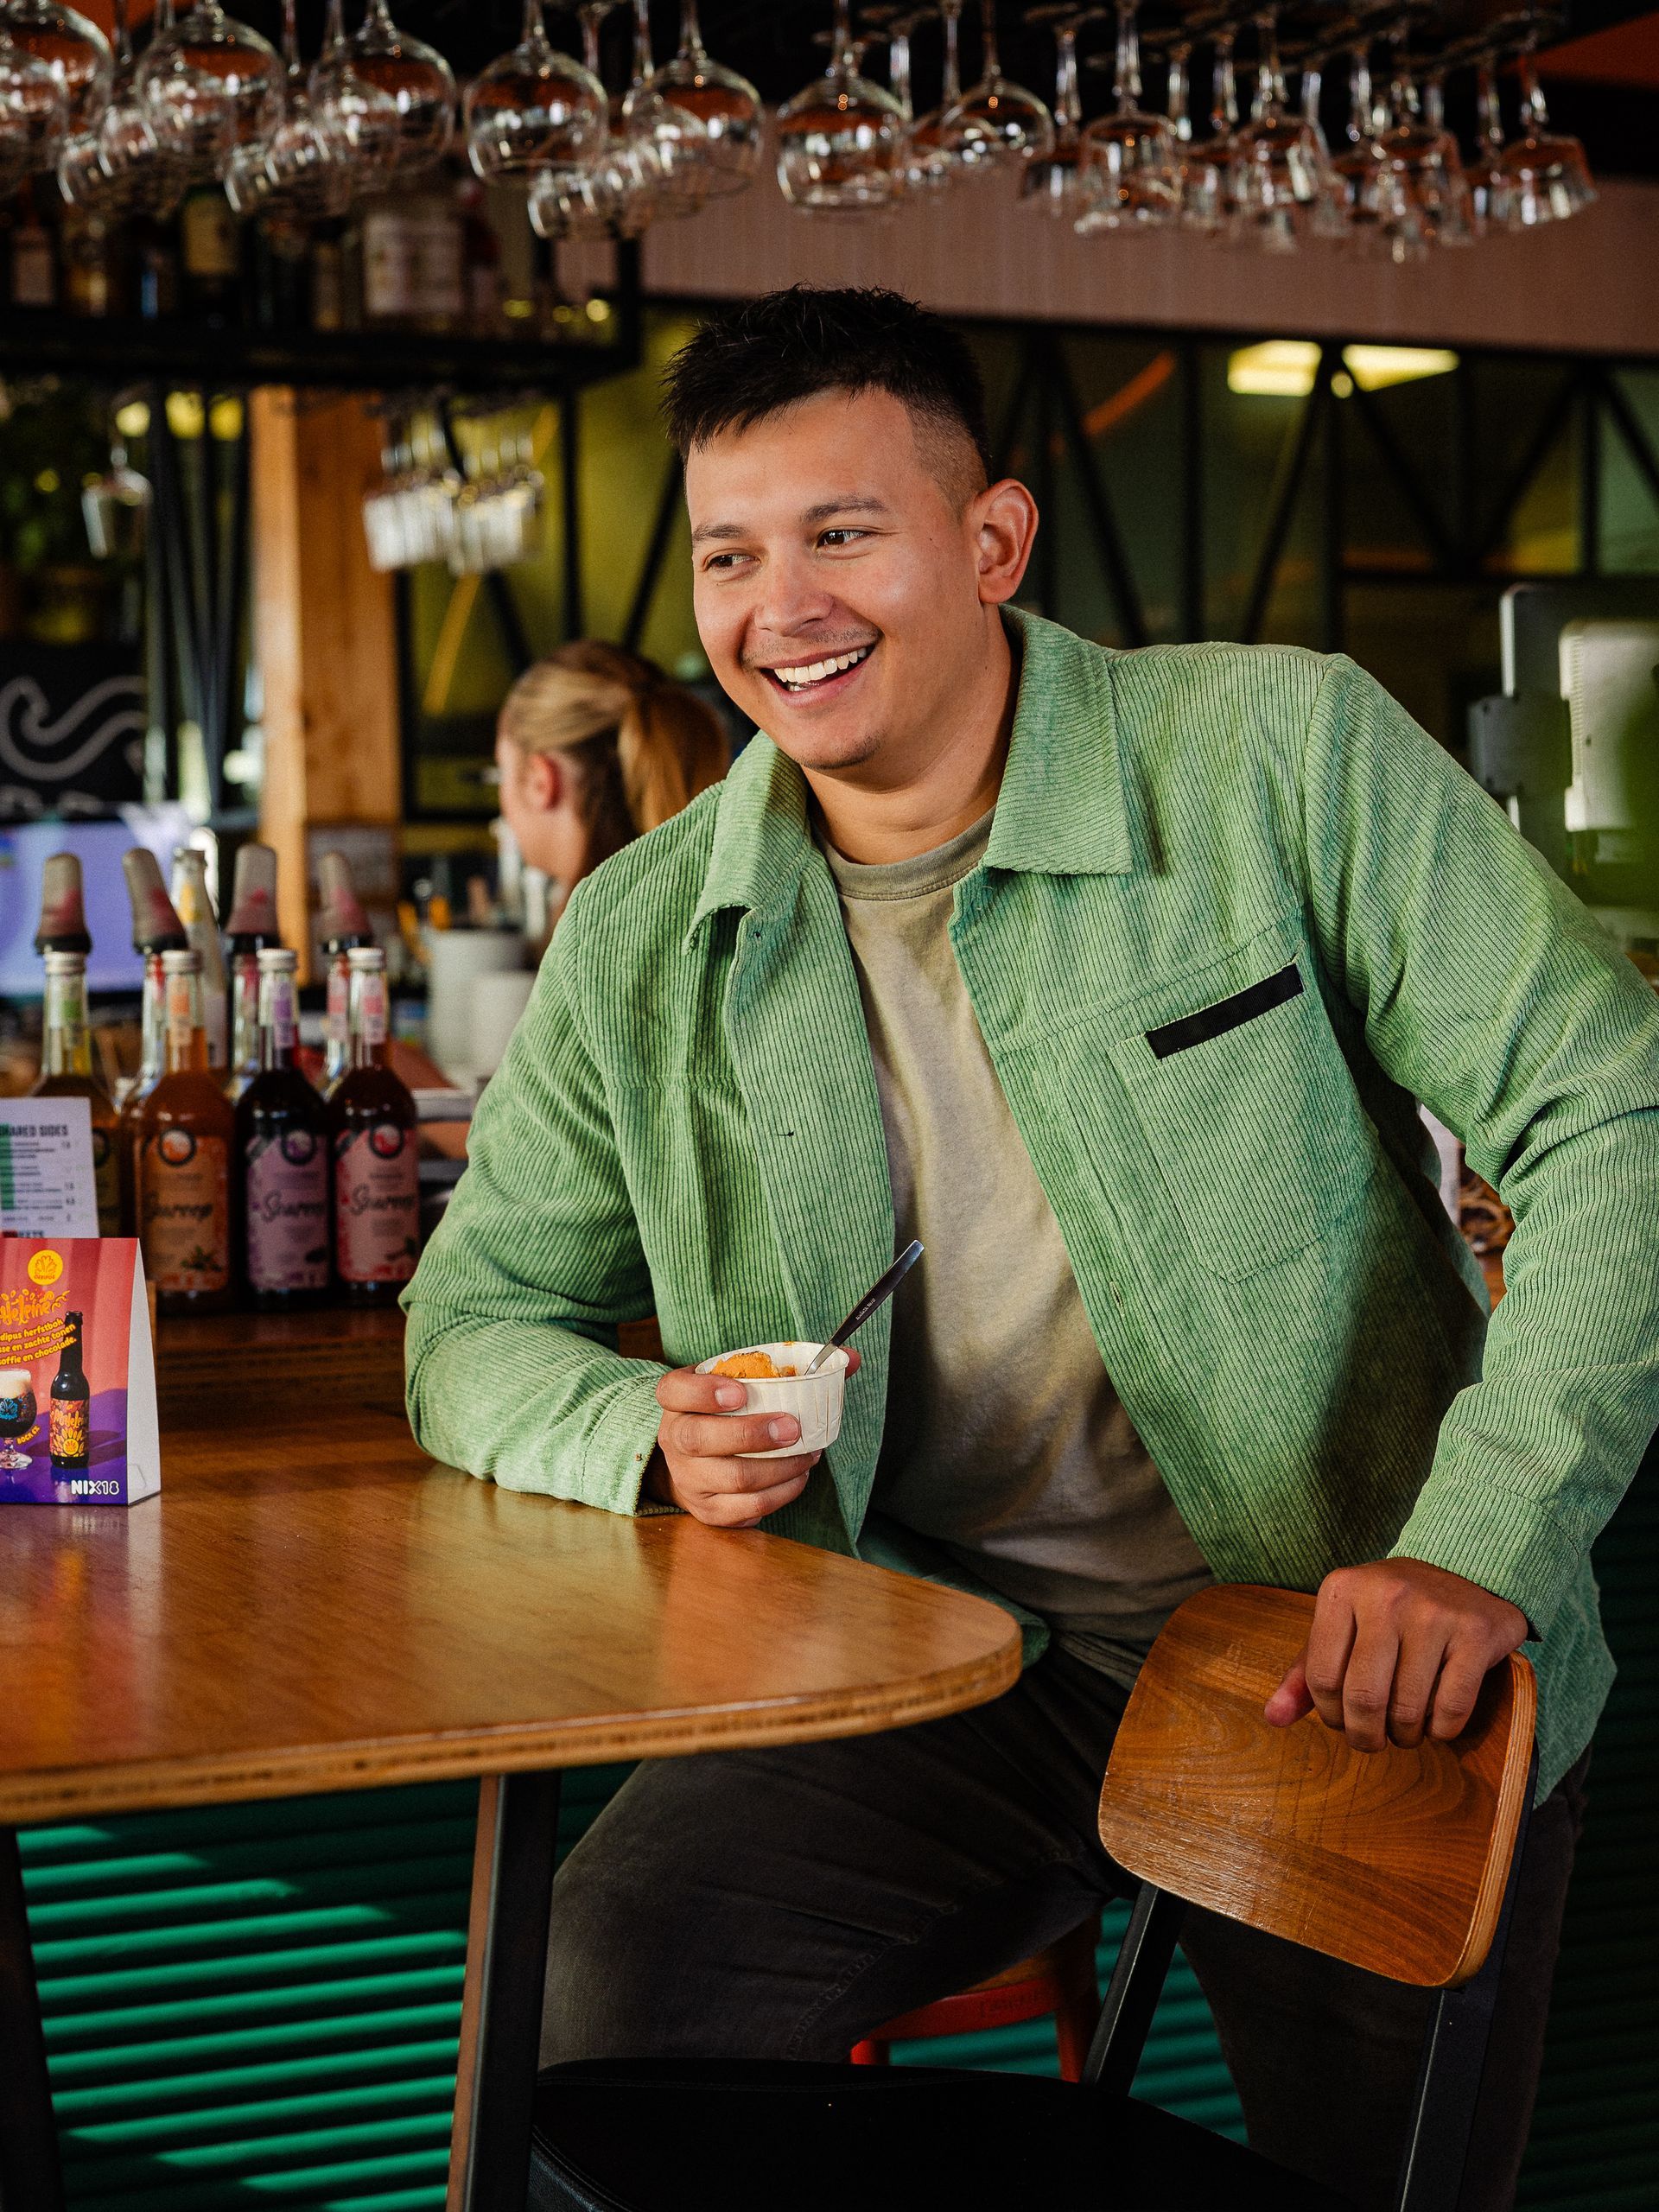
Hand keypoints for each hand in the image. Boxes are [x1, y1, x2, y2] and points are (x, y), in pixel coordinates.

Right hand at [644, 1350, 860, 1529]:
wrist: (698, 1461)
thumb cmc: (728, 1413)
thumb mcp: (744, 1380)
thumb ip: (795, 1367)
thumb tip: (851, 1359)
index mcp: (676, 1400)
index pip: (674, 1391)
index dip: (703, 1392)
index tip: (741, 1391)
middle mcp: (673, 1439)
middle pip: (699, 1439)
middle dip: (751, 1434)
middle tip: (793, 1427)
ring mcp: (689, 1479)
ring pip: (732, 1478)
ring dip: (779, 1467)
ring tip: (809, 1452)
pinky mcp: (709, 1510)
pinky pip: (747, 1508)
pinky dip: (782, 1493)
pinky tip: (800, 1475)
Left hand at [1264, 1559, 1528, 1752]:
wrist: (1464, 1579)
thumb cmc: (1391, 1614)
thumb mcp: (1342, 1630)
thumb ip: (1305, 1674)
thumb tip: (1273, 1718)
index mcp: (1341, 1589)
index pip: (1321, 1678)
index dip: (1331, 1714)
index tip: (1343, 1720)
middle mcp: (1385, 1594)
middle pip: (1364, 1698)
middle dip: (1366, 1735)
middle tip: (1373, 1739)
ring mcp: (1433, 1611)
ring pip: (1408, 1709)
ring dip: (1404, 1736)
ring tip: (1404, 1729)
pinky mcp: (1475, 1632)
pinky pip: (1450, 1709)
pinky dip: (1441, 1731)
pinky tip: (1437, 1720)